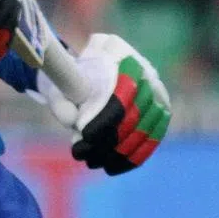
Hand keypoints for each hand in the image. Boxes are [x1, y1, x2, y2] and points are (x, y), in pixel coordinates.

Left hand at [38, 33, 170, 174]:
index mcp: (117, 50)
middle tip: (81, 154)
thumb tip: (73, 121)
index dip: (106, 115)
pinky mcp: (161, 109)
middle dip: (108, 139)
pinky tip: (112, 167)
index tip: (84, 134)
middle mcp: (144, 67)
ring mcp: (157, 88)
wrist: (86, 73)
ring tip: (91, 162)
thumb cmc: (69, 78)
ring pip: (145, 127)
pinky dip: (133, 155)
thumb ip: (61, 99)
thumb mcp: (57, 84)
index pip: (122, 88)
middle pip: (135, 110)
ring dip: (118, 151)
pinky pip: (153, 136)